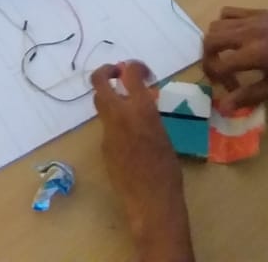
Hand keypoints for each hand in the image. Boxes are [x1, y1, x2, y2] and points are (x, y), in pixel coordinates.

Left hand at [91, 61, 193, 261]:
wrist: (151, 202)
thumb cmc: (168, 171)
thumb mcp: (164, 134)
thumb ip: (149, 115)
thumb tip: (143, 104)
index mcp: (141, 110)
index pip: (130, 73)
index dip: (134, 66)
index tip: (144, 73)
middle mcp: (120, 116)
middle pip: (99, 81)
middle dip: (106, 71)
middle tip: (119, 74)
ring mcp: (107, 131)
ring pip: (100, 103)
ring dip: (110, 96)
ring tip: (126, 103)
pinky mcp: (103, 147)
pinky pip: (106, 126)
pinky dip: (115, 121)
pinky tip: (129, 135)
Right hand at [203, 8, 267, 112]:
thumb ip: (249, 95)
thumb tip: (224, 108)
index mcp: (254, 54)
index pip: (218, 63)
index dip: (217, 78)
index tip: (230, 88)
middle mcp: (248, 33)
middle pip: (210, 40)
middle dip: (209, 58)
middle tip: (221, 72)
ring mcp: (252, 19)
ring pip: (216, 24)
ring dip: (215, 41)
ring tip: (228, 55)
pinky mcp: (258, 11)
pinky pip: (229, 12)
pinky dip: (225, 24)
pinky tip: (237, 37)